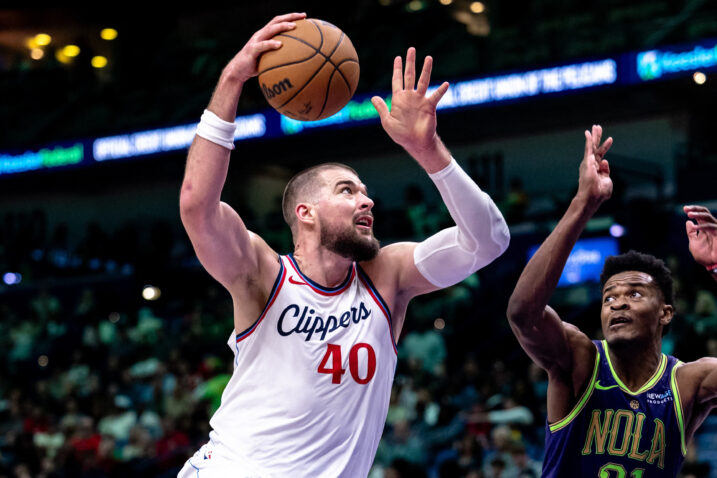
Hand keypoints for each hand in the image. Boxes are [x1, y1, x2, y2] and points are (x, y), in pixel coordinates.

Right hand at [225, 13, 305, 82]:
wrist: (238, 71)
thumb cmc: (255, 66)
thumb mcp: (269, 58)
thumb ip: (280, 55)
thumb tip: (297, 61)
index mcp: (265, 34)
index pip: (279, 21)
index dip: (291, 17)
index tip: (305, 17)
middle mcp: (261, 34)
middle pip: (276, 21)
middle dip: (290, 17)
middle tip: (303, 16)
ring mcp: (256, 41)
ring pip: (270, 30)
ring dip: (282, 27)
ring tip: (294, 27)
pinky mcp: (252, 49)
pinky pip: (262, 45)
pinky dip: (271, 44)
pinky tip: (280, 44)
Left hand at [371, 48, 449, 165]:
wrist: (415, 143)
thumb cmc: (401, 134)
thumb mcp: (387, 122)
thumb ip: (382, 109)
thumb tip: (373, 97)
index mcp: (399, 99)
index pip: (397, 80)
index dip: (397, 69)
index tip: (397, 57)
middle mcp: (410, 97)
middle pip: (410, 76)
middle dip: (410, 63)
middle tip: (411, 49)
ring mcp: (420, 100)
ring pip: (423, 81)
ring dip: (425, 70)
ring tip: (428, 58)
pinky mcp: (430, 106)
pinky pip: (436, 96)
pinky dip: (440, 90)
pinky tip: (445, 84)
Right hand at [576, 125, 612, 209]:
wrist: (592, 197)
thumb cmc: (599, 193)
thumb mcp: (607, 181)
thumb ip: (607, 171)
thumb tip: (605, 161)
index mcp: (596, 170)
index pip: (601, 156)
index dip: (605, 147)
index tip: (610, 139)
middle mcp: (591, 165)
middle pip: (595, 148)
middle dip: (597, 138)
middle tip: (597, 127)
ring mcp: (588, 163)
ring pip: (592, 146)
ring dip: (594, 136)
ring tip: (596, 126)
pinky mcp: (587, 161)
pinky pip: (588, 149)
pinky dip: (589, 140)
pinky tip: (588, 132)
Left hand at [684, 205, 716, 267]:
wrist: (711, 265)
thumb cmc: (704, 255)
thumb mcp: (694, 242)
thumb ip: (691, 233)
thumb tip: (688, 222)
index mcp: (704, 228)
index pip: (699, 216)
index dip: (693, 210)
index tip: (684, 208)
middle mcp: (710, 227)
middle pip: (705, 213)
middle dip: (695, 209)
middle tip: (686, 208)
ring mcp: (715, 230)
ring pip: (708, 217)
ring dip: (698, 214)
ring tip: (689, 214)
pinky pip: (711, 227)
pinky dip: (702, 226)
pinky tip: (694, 227)